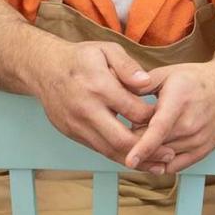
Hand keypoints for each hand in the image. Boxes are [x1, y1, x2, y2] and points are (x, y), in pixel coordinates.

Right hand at [29, 41, 157, 165]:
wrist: (44, 68)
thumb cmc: (80, 58)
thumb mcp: (106, 49)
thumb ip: (127, 65)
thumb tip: (146, 83)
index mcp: (99, 86)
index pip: (134, 111)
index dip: (155, 118)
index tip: (169, 120)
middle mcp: (86, 110)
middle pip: (121, 139)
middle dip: (149, 149)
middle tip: (170, 153)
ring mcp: (77, 125)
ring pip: (109, 151)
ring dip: (136, 160)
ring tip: (158, 165)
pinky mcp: (72, 134)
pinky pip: (99, 150)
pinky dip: (119, 156)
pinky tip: (136, 158)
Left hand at [122, 60, 214, 172]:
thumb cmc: (196, 80)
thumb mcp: (168, 73)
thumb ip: (141, 85)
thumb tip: (115, 92)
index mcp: (180, 101)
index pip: (159, 129)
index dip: (143, 147)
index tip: (128, 160)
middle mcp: (191, 124)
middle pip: (157, 145)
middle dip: (136, 143)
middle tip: (125, 132)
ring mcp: (199, 140)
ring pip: (164, 158)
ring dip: (148, 153)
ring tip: (140, 137)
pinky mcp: (203, 151)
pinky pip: (176, 166)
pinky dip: (161, 163)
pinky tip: (153, 152)